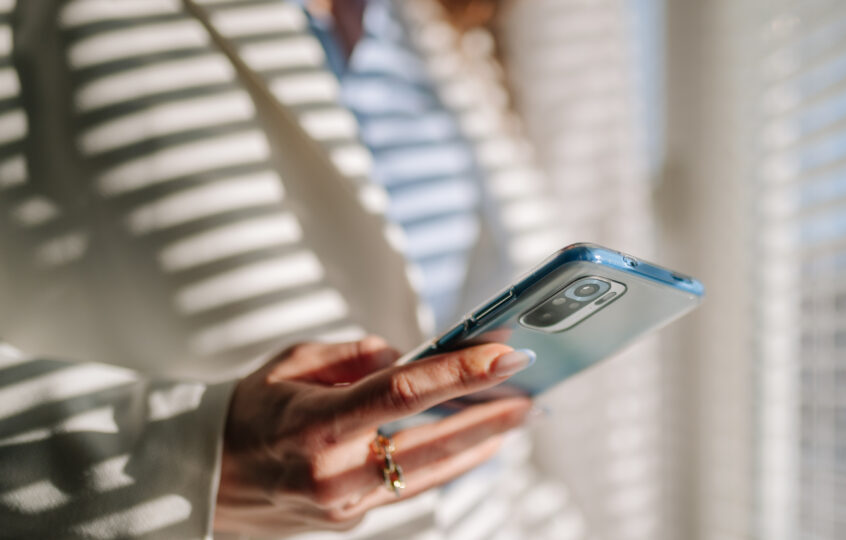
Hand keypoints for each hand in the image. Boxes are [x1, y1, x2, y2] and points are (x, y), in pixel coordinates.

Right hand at [213, 336, 533, 535]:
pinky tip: (480, 439)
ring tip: (522, 413)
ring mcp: (344, 505)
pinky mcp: (352, 519)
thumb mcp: (290, 364)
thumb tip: (409, 358)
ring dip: (481, 442)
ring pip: (431, 472)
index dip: (458, 373)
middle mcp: (330, 474)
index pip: (399, 394)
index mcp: (310, 425)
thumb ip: (353, 357)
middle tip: (532, 388)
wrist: (203, 482)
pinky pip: (413, 485)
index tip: (503, 354)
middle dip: (488, 414)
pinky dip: (449, 461)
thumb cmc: (248, 412)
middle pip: (430, 443)